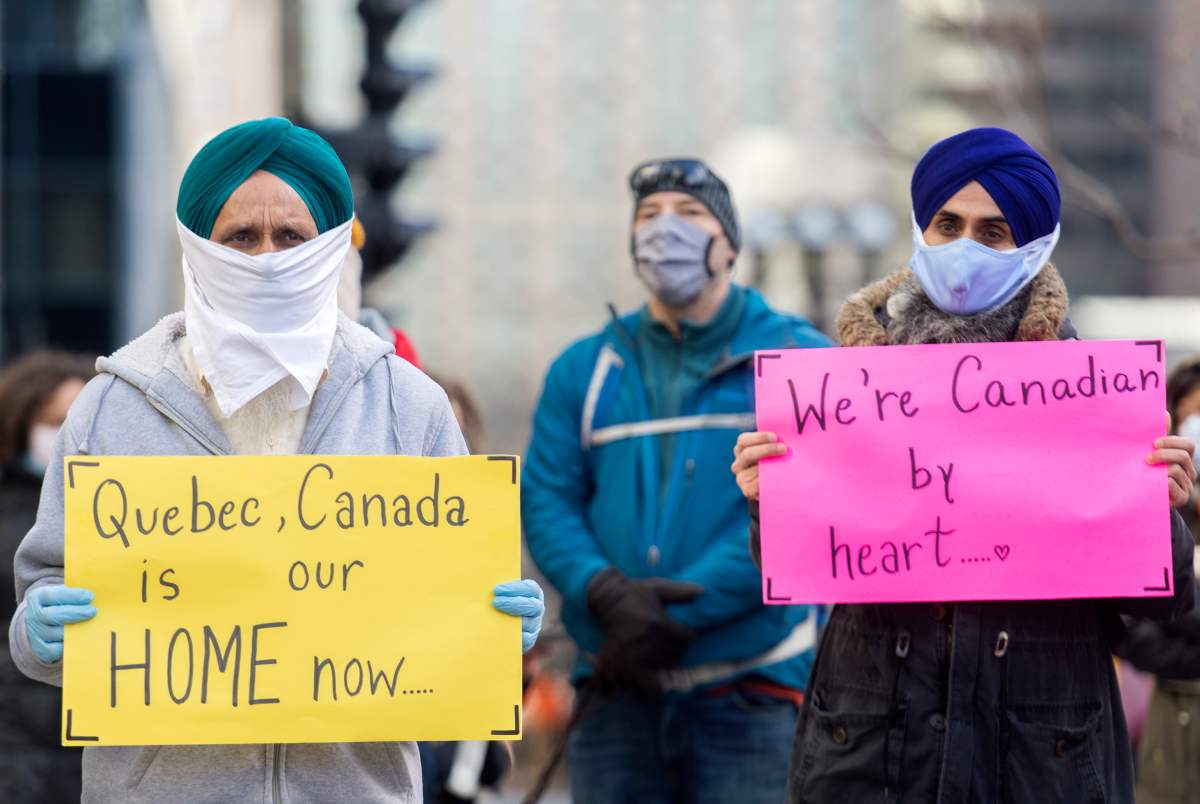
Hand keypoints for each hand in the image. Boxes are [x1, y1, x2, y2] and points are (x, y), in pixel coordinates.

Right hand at [24, 585, 95, 663]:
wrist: (43, 624)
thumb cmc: (61, 604)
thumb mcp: (64, 594)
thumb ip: (76, 593)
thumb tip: (96, 595)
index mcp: (37, 597)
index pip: (51, 595)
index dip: (71, 596)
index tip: (89, 597)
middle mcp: (32, 616)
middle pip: (53, 615)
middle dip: (75, 613)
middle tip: (93, 611)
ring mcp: (35, 634)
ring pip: (57, 633)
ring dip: (76, 630)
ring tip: (92, 624)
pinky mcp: (41, 650)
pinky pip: (58, 649)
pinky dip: (71, 644)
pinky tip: (83, 638)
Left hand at [492, 579, 543, 652]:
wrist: (500, 621)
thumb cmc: (498, 600)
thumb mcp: (500, 591)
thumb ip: (498, 588)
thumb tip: (483, 579)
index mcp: (533, 593)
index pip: (530, 588)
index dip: (514, 588)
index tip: (496, 590)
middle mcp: (537, 608)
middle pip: (533, 606)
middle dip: (513, 603)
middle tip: (495, 603)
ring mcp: (534, 625)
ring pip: (529, 624)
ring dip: (512, 621)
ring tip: (494, 618)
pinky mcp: (529, 640)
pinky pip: (525, 639)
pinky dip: (513, 636)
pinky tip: (500, 632)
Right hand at [586, 568, 702, 689]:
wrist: (606, 601)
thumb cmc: (633, 593)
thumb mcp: (656, 587)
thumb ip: (679, 590)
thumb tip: (702, 590)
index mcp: (659, 622)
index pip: (686, 638)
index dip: (687, 637)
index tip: (683, 634)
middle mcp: (649, 640)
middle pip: (676, 654)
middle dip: (676, 648)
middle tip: (669, 643)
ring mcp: (637, 654)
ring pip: (664, 667)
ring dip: (665, 662)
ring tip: (660, 654)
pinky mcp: (626, 665)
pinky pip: (648, 685)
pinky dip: (654, 685)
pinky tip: (653, 676)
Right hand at [731, 431, 787, 500]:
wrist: (777, 487)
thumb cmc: (777, 462)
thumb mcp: (774, 450)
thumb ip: (776, 441)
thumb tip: (786, 434)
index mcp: (741, 449)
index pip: (743, 440)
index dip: (759, 437)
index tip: (775, 437)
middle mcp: (738, 463)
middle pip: (747, 454)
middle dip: (767, 449)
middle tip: (784, 448)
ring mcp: (741, 478)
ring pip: (754, 470)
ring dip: (771, 466)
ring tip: (786, 464)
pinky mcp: (747, 490)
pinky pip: (756, 485)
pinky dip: (768, 480)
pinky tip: (779, 478)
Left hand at [1148, 412, 1196, 508]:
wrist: (1140, 498)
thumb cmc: (1146, 471)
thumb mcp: (1150, 453)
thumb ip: (1157, 436)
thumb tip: (1163, 413)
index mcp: (1183, 457)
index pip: (1188, 445)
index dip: (1173, 441)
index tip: (1154, 443)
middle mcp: (1188, 470)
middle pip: (1183, 456)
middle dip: (1164, 454)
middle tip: (1147, 458)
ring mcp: (1186, 485)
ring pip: (1177, 470)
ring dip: (1159, 469)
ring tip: (1145, 472)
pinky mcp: (1181, 498)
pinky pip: (1173, 485)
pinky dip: (1161, 483)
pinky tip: (1151, 483)